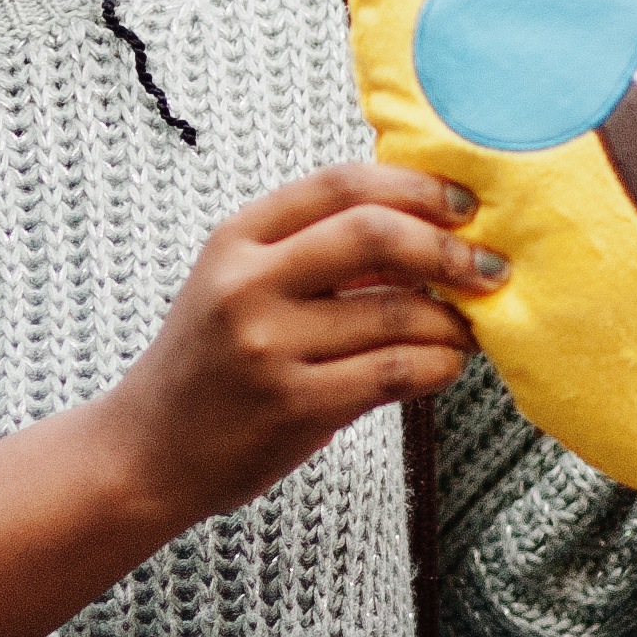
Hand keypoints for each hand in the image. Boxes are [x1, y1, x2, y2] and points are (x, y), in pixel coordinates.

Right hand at [0, 163, 495, 636]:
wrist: (148, 453)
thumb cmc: (210, 363)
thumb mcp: (239, 284)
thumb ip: (314, 251)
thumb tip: (428, 228)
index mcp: (236, 238)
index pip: (341, 184)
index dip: (415, 186)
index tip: (464, 204)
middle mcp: (247, 284)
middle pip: (374, 234)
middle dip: (448, 247)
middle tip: (488, 266)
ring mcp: (269, 346)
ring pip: (399, 313)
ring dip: (453, 320)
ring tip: (466, 328)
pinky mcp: (296, 405)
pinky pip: (397, 372)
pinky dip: (438, 365)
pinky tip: (444, 364)